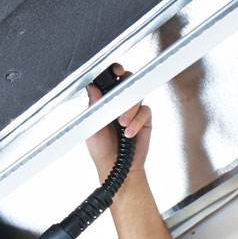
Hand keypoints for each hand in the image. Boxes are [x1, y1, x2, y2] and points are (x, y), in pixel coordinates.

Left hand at [84, 63, 151, 178]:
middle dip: (127, 80)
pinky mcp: (145, 119)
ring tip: (122, 123)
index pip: (109, 81)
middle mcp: (119, 103)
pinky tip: (130, 133)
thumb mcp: (92, 128)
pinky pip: (145, 111)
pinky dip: (137, 122)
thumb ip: (94, 107)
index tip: (115, 70)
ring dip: (130, 108)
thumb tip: (92, 88)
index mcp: (104, 102)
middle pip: (127, 81)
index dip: (112, 71)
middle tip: (123, 88)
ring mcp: (133, 110)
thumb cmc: (101, 150)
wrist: (116, 168)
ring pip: (137, 95)